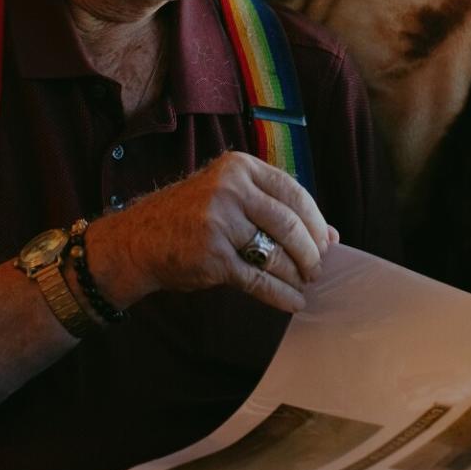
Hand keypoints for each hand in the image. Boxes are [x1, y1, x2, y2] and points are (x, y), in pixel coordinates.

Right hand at [87, 151, 338, 316]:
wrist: (137, 240)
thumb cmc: (190, 218)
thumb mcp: (229, 197)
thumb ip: (276, 209)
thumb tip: (332, 236)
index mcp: (238, 167)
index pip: (293, 191)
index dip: (315, 220)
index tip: (326, 241)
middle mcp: (229, 189)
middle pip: (289, 224)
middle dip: (310, 252)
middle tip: (317, 269)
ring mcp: (219, 222)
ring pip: (276, 254)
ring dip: (296, 275)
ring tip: (303, 285)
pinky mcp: (213, 257)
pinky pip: (258, 280)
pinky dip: (281, 295)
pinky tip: (292, 302)